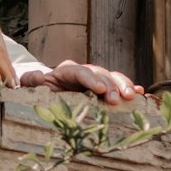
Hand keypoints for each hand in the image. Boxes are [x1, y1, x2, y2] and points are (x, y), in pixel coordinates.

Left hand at [18, 62, 142, 103]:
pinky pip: (118, 85)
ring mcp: (95, 79)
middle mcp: (84, 72)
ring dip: (122, 86)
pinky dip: (130, 87)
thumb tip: (40, 76)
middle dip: (109, 85)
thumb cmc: (37, 89)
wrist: (44, 91)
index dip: (89, 78)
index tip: (98, 89)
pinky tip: (141, 92)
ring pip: (112, 78)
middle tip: (116, 99)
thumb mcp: (30, 84)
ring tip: (131, 96)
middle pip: (99, 74)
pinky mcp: (103, 88)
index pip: (79, 71)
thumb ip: (32, 80)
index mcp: (66, 71)